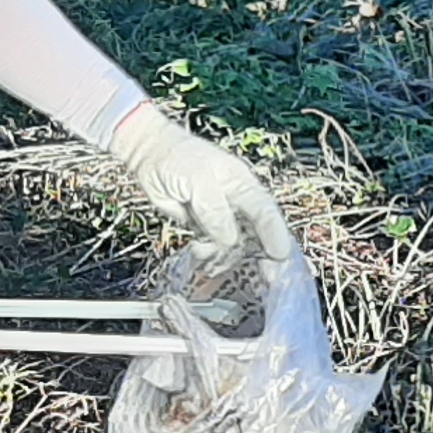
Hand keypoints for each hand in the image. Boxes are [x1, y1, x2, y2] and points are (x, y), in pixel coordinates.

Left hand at [108, 102, 297, 269]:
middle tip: (268, 276)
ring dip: (230, 258)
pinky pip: (215, 248)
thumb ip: (214, 208)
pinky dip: (212, 257)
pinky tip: (204, 260)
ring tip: (223, 267)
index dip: (275, 233)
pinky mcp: (204, 228)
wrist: (152, 156)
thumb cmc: (179, 160)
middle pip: (256, 232)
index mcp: (243, 186)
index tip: (280, 255)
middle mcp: (237, 203)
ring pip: (235, 244)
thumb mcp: (199, 179)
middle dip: (261, 254)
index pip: (265, 211)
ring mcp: (221, 217)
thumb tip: (230, 238)